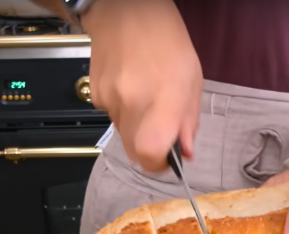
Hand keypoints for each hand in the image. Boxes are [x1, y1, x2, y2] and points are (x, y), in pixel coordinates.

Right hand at [82, 0, 201, 171]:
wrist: (126, 10)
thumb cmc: (166, 41)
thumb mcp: (193, 83)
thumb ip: (188, 122)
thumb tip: (184, 152)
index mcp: (162, 100)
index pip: (150, 153)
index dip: (159, 164)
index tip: (169, 160)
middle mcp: (132, 103)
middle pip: (135, 153)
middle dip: (151, 151)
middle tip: (163, 133)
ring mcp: (110, 99)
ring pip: (124, 135)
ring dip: (138, 128)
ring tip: (148, 99)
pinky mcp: (95, 95)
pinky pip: (112, 118)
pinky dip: (124, 112)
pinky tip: (132, 89)